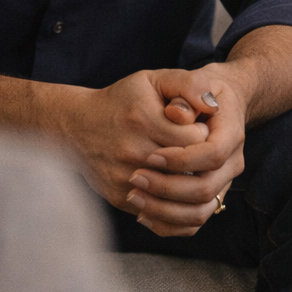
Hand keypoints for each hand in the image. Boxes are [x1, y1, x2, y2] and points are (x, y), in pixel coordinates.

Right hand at [47, 67, 246, 237]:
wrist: (78, 127)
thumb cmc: (123, 101)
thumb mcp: (153, 80)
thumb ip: (188, 84)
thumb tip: (213, 105)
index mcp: (144, 119)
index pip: (196, 139)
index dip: (205, 135)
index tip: (199, 128)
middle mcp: (132, 151)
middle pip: (188, 168)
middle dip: (200, 161)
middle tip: (196, 149)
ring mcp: (125, 177)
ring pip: (176, 195)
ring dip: (190, 185)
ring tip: (188, 168)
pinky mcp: (120, 197)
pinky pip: (159, 211)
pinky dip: (173, 203)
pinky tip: (175, 186)